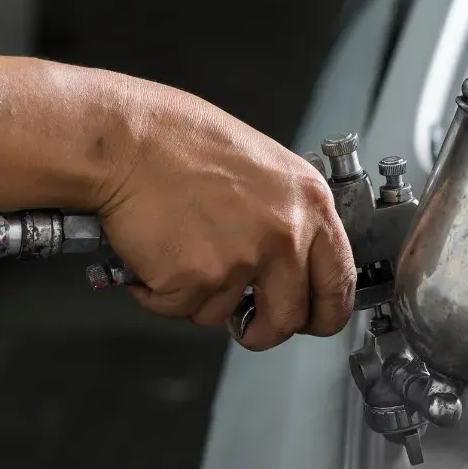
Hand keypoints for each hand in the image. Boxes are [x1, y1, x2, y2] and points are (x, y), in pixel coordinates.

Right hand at [96, 81, 356, 350]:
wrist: (129, 139)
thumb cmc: (182, 142)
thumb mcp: (265, 170)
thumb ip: (287, 218)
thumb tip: (290, 264)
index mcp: (310, 204)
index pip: (338, 282)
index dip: (324, 313)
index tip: (310, 320)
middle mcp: (285, 233)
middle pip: (289, 318)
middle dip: (263, 329)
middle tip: (246, 323)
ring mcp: (242, 259)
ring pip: (224, 314)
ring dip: (198, 297)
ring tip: (180, 248)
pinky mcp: (197, 279)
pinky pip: (181, 308)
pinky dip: (161, 293)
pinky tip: (157, 252)